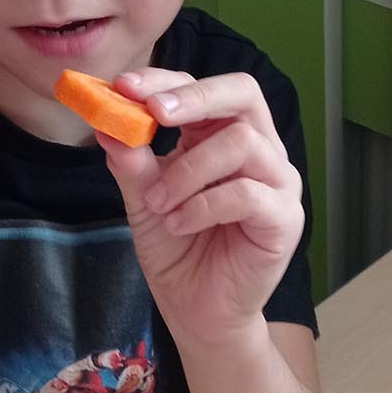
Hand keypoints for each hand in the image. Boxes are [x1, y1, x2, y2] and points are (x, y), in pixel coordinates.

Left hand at [96, 68, 304, 351]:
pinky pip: (248, 193)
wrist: (196, 311)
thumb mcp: (143, 200)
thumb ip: (132, 161)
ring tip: (160, 202)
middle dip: (194, 98)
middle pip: (243, 94)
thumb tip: (107, 121)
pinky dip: (203, 205)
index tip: (123, 87)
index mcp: (222, 136)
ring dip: (188, 170)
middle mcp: (259, 150)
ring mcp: (277, 182)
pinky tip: (179, 223)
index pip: (202, 89)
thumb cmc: (177, 249)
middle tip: (154, 113)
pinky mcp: (284, 218)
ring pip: (241, 142)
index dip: (165, 81)